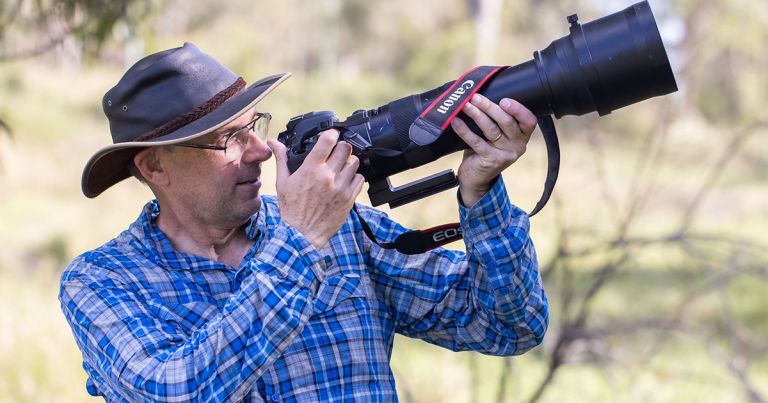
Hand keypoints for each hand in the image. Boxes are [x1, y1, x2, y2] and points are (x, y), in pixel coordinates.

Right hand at [267, 130, 364, 249]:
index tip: (331, 135)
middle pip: (345, 148)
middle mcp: (327, 176)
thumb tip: (274, 142)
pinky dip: (354, 177)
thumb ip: (282, 159)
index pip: (328, 141)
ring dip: (348, 162)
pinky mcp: (349, 198)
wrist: (302, 234)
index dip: (332, 134)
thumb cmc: (291, 209)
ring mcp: (340, 188)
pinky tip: (346, 180)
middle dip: (341, 147)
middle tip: (336, 152)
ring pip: (354, 162)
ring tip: (341, 167)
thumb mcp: (283, 182)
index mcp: (311, 169)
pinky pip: (360, 179)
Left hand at [450, 94, 537, 206]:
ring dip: (476, 115)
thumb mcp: (497, 137)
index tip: (504, 100)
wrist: (477, 179)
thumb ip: (497, 121)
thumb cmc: (486, 151)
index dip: (518, 109)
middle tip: (476, 97)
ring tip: (466, 105)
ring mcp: (505, 155)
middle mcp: (517, 146)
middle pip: (506, 122)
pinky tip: (456, 121)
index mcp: (522, 137)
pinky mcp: (490, 161)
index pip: (529, 120)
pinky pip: (476, 141)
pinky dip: (464, 130)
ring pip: (491, 130)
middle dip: (490, 107)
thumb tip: (481, 96)